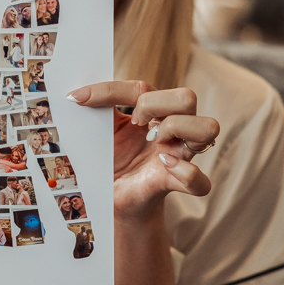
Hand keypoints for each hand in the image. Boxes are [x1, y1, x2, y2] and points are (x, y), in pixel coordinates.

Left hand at [68, 80, 218, 217]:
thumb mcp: (101, 131)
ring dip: (177, 127)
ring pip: (208, 128)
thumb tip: (75, 93)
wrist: (110, 196)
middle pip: (187, 97)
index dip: (110, 90)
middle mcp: (172, 130)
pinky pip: (200, 181)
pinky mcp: (175, 184)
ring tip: (153, 140)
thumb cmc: (110, 159)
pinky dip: (185, 171)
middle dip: (156, 104)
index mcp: (153, 113)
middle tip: (133, 121)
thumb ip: (97, 109)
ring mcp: (179, 156)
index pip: (142, 88)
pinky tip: (163, 165)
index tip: (78, 99)